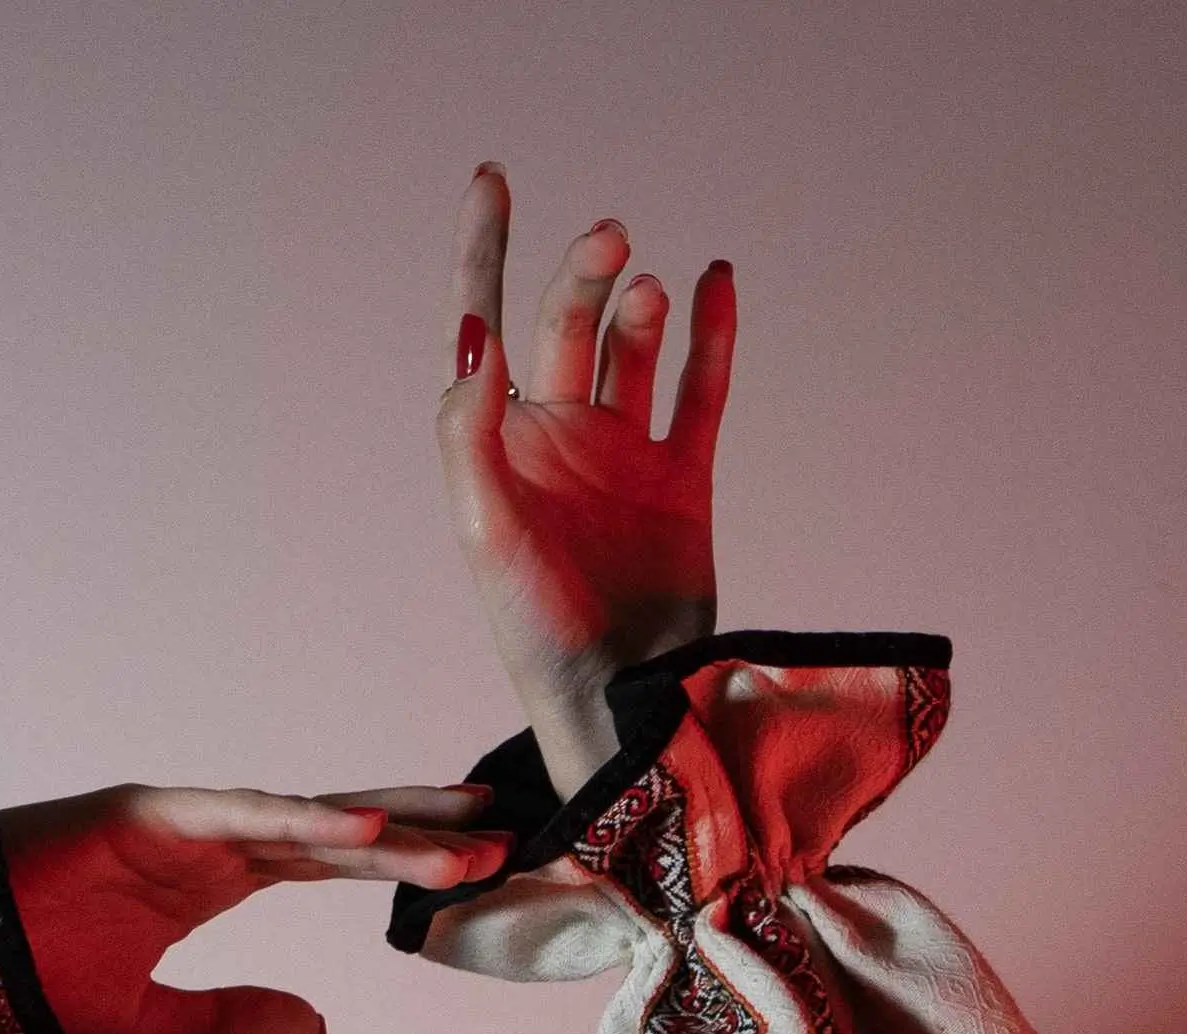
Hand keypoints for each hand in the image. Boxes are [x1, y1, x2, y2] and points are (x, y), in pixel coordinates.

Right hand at [0, 783, 507, 1033]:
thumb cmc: (30, 974)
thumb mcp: (149, 1020)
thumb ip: (233, 1020)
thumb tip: (323, 1024)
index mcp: (216, 877)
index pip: (334, 866)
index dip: (406, 866)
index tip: (479, 871)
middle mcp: (212, 838)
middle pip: (341, 832)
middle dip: (424, 834)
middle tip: (512, 839)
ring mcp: (185, 818)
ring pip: (310, 820)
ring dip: (391, 830)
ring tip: (470, 839)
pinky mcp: (149, 811)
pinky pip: (243, 816)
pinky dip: (306, 822)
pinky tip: (370, 834)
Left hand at [438, 165, 736, 796]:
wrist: (620, 702)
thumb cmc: (537, 633)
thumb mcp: (484, 533)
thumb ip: (470, 436)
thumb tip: (475, 341)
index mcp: (497, 448)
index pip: (484, 328)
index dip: (484, 252)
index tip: (494, 178)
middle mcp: (557, 441)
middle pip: (567, 323)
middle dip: (583, 274)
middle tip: (612, 241)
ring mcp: (622, 457)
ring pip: (634, 348)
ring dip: (640, 307)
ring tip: (650, 289)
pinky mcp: (683, 480)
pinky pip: (701, 390)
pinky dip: (712, 335)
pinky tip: (716, 282)